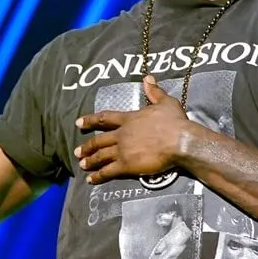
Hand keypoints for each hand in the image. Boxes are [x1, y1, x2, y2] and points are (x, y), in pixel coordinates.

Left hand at [75, 76, 190, 183]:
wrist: (180, 141)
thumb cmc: (174, 121)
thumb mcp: (166, 102)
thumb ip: (155, 91)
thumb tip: (148, 78)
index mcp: (129, 119)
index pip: (105, 118)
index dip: (90, 120)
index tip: (78, 123)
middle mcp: (122, 134)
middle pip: (99, 140)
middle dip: (87, 146)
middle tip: (77, 152)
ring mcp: (122, 150)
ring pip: (100, 156)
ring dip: (90, 161)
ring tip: (82, 165)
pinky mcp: (126, 165)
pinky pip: (108, 171)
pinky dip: (98, 176)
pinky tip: (90, 179)